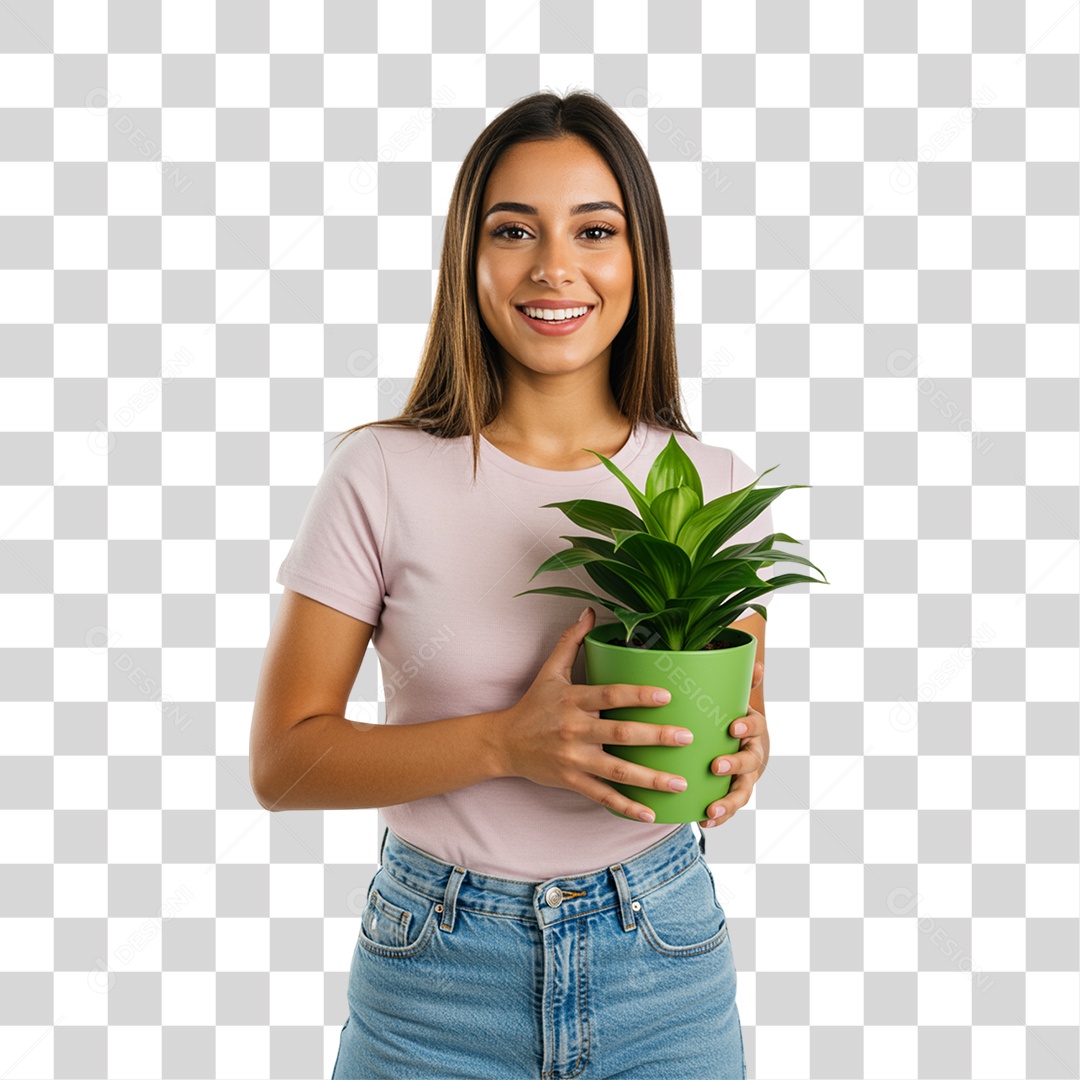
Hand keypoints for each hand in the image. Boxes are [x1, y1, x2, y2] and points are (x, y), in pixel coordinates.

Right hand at [494, 607, 697, 822]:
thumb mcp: (550, 671)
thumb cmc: (533, 704)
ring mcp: (574, 759)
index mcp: (573, 700)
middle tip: (687, 737)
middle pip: (620, 734)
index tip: (667, 696)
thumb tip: (589, 611)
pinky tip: (650, 812)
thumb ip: (571, 641)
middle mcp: (575, 730)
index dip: (638, 695)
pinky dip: (626, 806)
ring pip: (618, 771)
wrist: (504, 743)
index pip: (609, 695)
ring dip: (651, 779)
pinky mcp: (572, 781)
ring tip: (681, 781)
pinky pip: (603, 796)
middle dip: (656, 737)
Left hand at [699, 660, 767, 827]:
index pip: (754, 726)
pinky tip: (704, 821)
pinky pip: (729, 808)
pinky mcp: (733, 794)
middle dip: (734, 765)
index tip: (732, 726)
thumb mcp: (736, 700)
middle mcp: (753, 754)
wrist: (742, 745)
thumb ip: (742, 682)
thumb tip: (756, 662)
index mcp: (752, 729)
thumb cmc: (731, 719)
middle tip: (716, 766)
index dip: (746, 727)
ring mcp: (745, 777)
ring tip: (712, 810)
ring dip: (728, 802)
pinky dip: (719, 816)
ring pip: (741, 792)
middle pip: (749, 763)